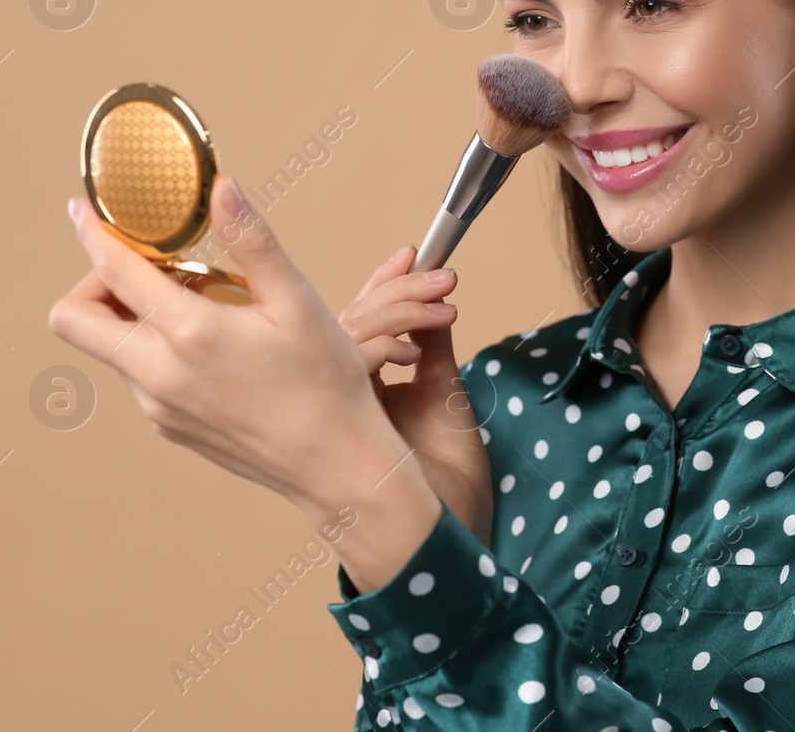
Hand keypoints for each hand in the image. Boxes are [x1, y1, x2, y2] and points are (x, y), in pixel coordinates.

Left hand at [47, 174, 433, 525]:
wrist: (336, 465)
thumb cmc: (327, 383)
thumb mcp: (298, 301)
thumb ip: (252, 241)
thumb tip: (222, 189)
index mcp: (191, 333)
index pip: (114, 270)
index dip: (93, 232)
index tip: (82, 211)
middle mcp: (159, 374)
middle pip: (73, 319)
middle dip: (92, 282)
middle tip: (146, 269)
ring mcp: (158, 406)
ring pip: (109, 348)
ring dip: (134, 316)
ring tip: (204, 306)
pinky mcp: (168, 426)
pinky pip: (139, 377)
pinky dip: (157, 349)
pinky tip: (215, 346)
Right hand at [340, 246, 493, 546]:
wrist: (454, 542)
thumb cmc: (452, 484)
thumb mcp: (447, 398)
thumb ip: (434, 349)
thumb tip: (432, 300)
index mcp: (364, 392)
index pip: (361, 324)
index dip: (385, 285)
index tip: (412, 251)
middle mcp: (344, 400)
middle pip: (349, 325)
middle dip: (396, 291)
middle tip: (438, 273)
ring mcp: (340, 413)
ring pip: (344, 341)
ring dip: (396, 311)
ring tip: (443, 298)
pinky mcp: (345, 427)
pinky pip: (347, 371)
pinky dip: (383, 347)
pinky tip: (417, 344)